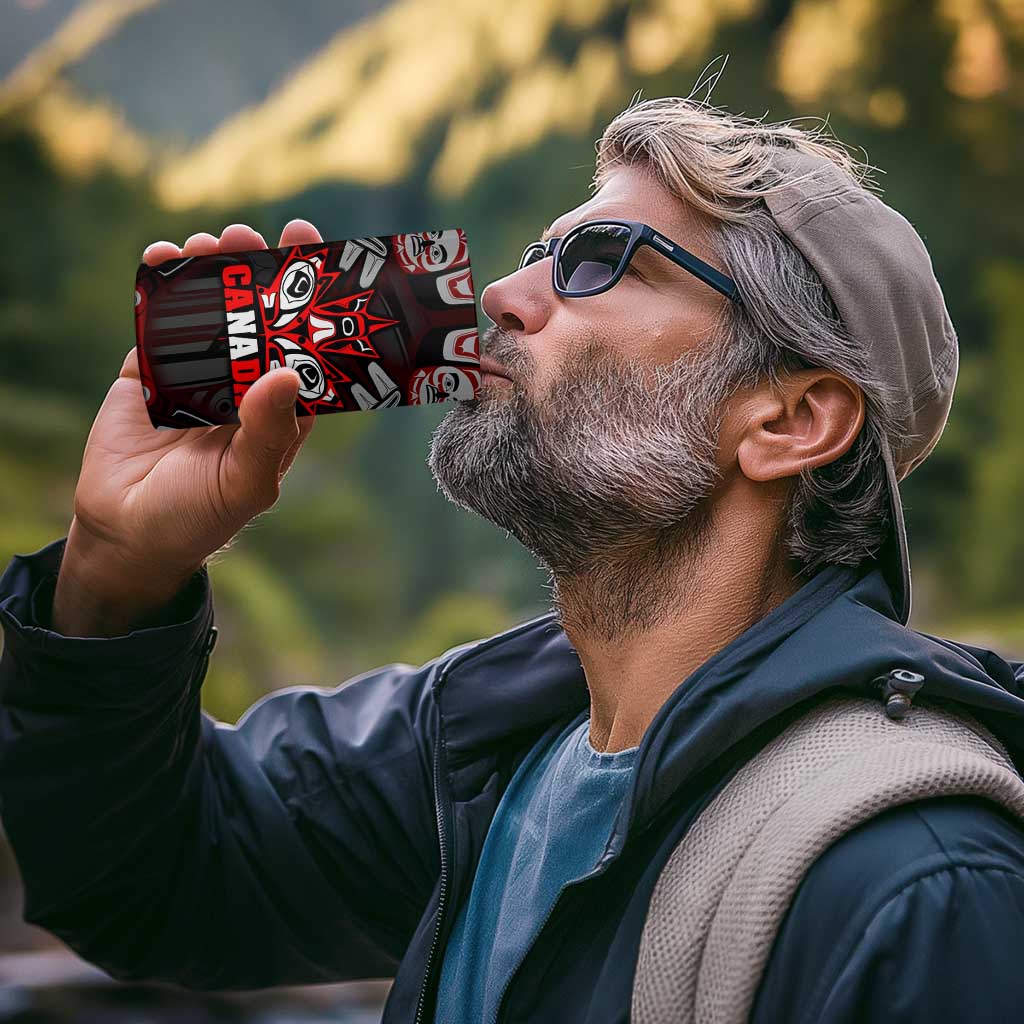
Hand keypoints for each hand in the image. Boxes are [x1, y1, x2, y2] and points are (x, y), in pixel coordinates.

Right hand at [53, 220, 322, 634]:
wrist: (127, 534)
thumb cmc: (200, 517)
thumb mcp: (246, 482)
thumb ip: (268, 432)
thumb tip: (287, 373)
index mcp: (281, 409)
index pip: (305, 346)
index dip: (312, 303)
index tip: (314, 255)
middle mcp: (245, 384)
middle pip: (258, 317)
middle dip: (257, 272)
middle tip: (251, 236)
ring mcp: (198, 374)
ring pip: (210, 310)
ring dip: (211, 271)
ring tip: (209, 243)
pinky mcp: (151, 371)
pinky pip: (159, 322)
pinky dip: (159, 288)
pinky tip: (163, 257)